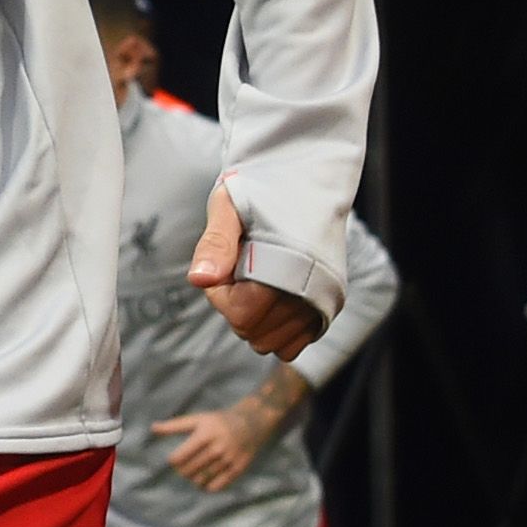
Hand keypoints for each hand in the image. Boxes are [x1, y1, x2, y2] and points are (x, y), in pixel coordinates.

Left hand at [152, 405, 269, 491]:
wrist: (251, 423)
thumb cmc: (218, 421)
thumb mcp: (197, 419)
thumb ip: (174, 426)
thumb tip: (152, 428)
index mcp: (204, 435)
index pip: (180, 457)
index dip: (174, 461)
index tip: (175, 460)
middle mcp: (217, 448)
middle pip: (190, 470)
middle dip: (183, 471)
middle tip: (183, 468)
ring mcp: (228, 460)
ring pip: (202, 479)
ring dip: (194, 479)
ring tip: (193, 474)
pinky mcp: (238, 469)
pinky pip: (218, 486)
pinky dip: (208, 487)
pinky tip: (205, 482)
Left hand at [188, 180, 324, 361]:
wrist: (306, 180)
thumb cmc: (262, 190)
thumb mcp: (230, 207)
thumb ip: (216, 244)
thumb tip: (200, 280)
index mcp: (290, 265)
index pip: (242, 314)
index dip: (221, 293)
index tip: (225, 264)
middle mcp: (314, 292)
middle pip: (253, 333)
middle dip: (235, 306)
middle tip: (239, 268)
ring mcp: (323, 305)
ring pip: (271, 344)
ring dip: (254, 320)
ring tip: (256, 279)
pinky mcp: (326, 311)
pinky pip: (291, 346)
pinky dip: (274, 330)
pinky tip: (269, 297)